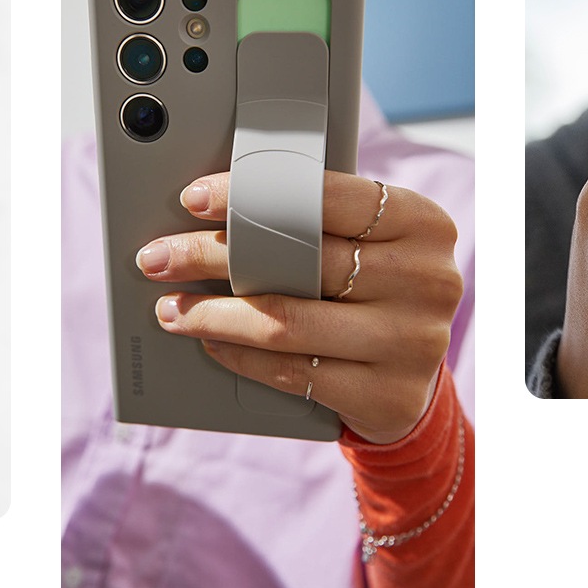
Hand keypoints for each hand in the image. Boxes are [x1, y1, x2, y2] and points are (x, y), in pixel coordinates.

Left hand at [135, 172, 461, 443]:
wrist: (412, 382)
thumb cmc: (370, 293)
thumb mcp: (364, 246)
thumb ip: (315, 222)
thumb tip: (213, 207)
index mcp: (422, 223)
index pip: (327, 195)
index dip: (253, 192)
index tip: (195, 197)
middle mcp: (428, 279)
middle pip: (298, 258)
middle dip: (212, 255)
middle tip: (160, 257)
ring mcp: (413, 341)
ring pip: (287, 321)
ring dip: (213, 314)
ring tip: (171, 307)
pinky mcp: (389, 396)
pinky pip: (293, 372)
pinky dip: (239, 356)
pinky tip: (210, 343)